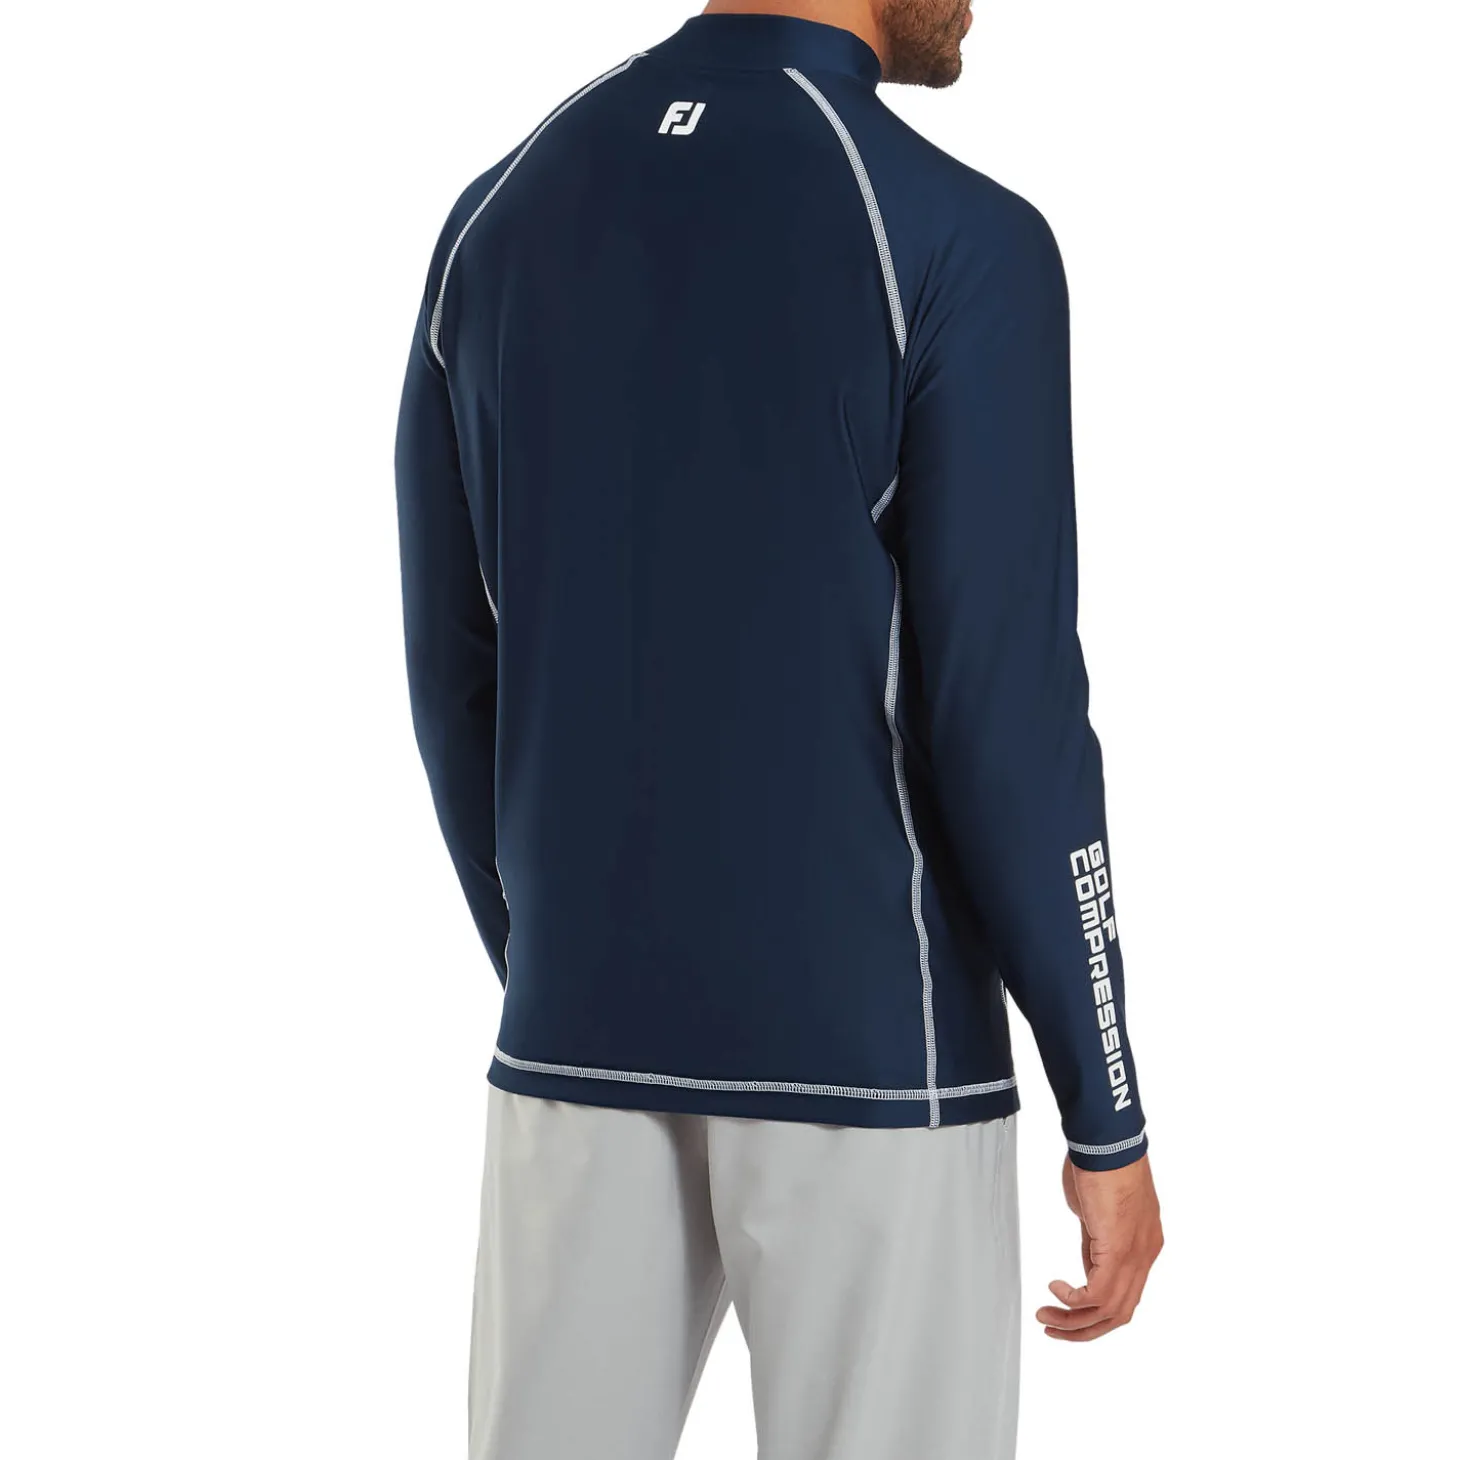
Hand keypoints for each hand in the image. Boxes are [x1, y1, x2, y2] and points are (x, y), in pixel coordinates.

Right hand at [1036, 1153, 1162, 1341]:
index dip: (1096, 1311)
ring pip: (1110, 1310)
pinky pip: (1098, 1293)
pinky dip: (1074, 1300)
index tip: (1068, 1310)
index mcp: (1143, 1245)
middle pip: (1120, 1313)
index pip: (1124, 1294)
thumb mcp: (1095, 1211)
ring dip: (1074, 1321)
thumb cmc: (1098, 1163)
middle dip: (1084, 1329)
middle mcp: (1145, 1255)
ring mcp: (1136, 1255)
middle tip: (1054, 1329)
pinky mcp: (1120, 1250)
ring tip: (1047, 1318)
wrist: (1106, 1143)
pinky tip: (1055, 1289)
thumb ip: (1095, 1241)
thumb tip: (1087, 1263)